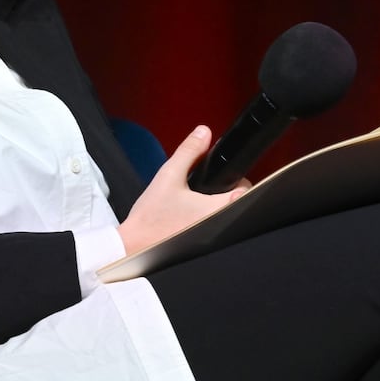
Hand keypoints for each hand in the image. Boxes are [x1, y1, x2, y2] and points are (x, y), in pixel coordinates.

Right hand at [117, 126, 252, 255]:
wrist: (134, 246)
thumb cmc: (150, 218)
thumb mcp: (169, 175)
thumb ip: (189, 151)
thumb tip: (203, 133)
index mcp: (217, 208)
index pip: (245, 190)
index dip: (237, 179)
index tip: (225, 176)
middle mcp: (220, 226)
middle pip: (239, 204)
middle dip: (226, 192)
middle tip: (206, 188)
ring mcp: (213, 239)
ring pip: (227, 217)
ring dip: (218, 208)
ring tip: (197, 203)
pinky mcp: (203, 247)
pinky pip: (215, 229)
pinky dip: (209, 221)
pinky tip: (190, 218)